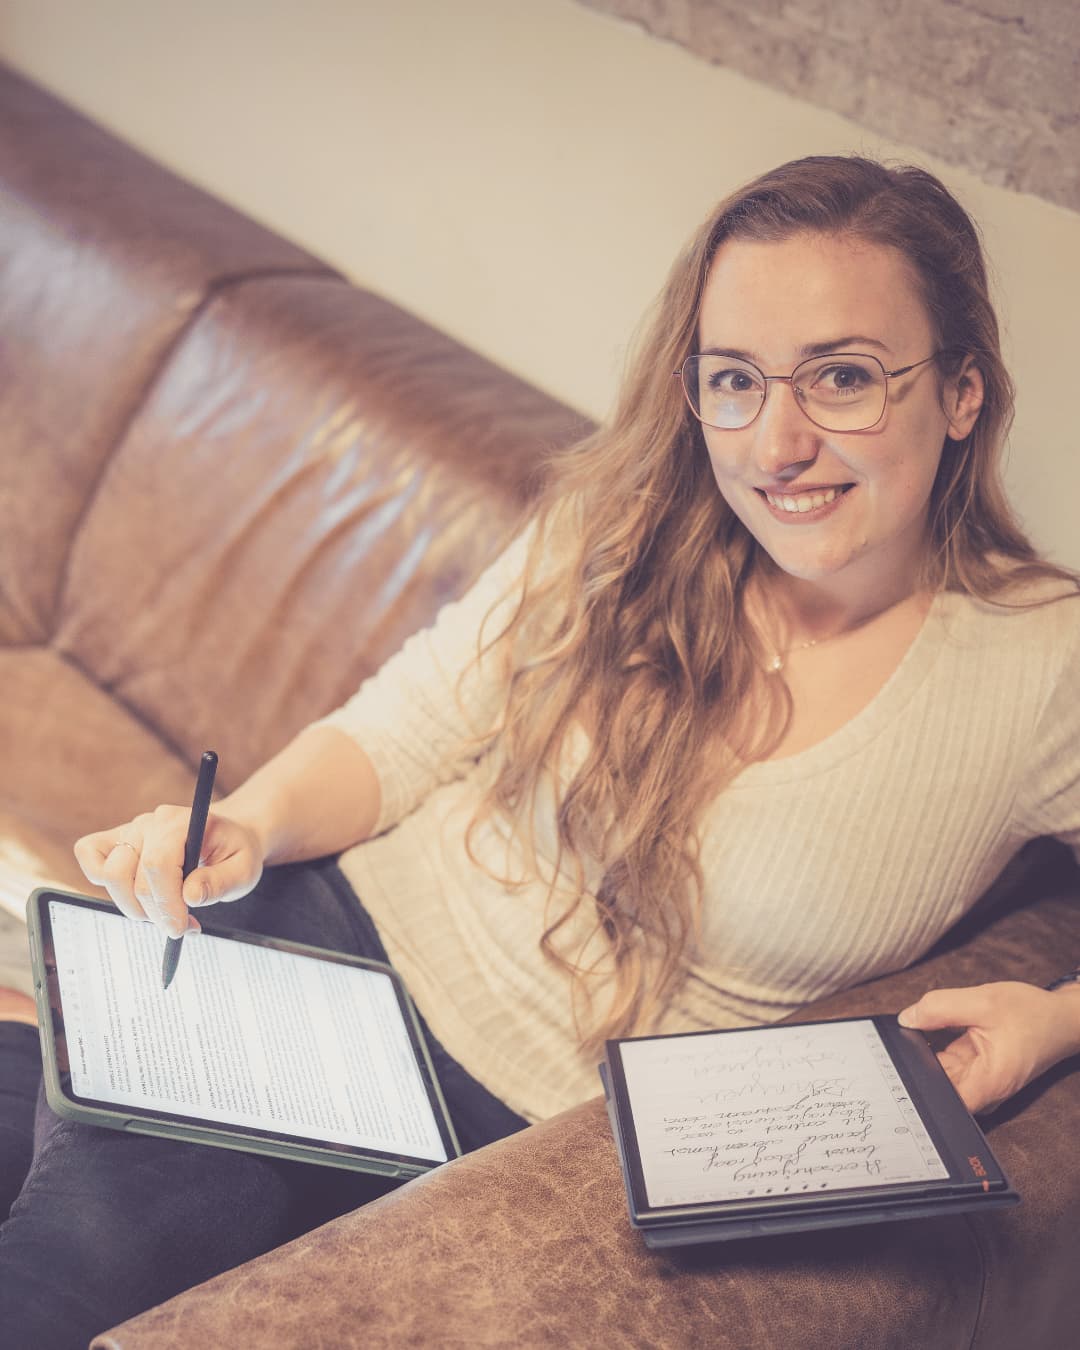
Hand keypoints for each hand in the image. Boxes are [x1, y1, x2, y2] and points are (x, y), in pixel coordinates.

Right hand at [74, 807, 264, 937]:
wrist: (228, 837)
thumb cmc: (234, 853)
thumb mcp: (244, 871)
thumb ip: (220, 883)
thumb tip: (190, 896)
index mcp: (181, 823)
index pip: (157, 865)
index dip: (164, 904)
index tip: (180, 928)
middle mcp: (151, 822)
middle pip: (128, 875)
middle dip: (151, 912)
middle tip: (178, 926)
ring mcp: (131, 829)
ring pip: (109, 874)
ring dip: (133, 905)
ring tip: (165, 913)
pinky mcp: (117, 840)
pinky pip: (89, 855)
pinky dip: (103, 881)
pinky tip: (136, 894)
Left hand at [898, 981, 1079, 1114]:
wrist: (1060, 1019)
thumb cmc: (1033, 1015)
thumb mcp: (984, 1001)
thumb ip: (940, 1008)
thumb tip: (906, 1019)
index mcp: (988, 1083)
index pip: (941, 1102)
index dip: (914, 1089)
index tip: (893, 1071)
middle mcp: (983, 1090)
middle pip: (936, 1087)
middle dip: (915, 1065)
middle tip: (895, 1042)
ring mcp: (979, 1081)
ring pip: (939, 1072)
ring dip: (925, 1053)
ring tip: (919, 1031)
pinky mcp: (977, 1070)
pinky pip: (947, 1062)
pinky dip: (937, 1046)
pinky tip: (933, 1029)